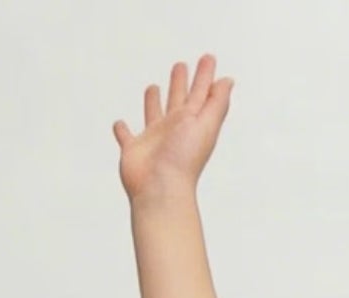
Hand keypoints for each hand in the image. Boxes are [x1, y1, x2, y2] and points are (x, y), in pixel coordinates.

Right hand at [112, 54, 234, 202]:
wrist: (160, 187)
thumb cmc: (183, 158)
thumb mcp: (206, 124)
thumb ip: (217, 103)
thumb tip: (228, 81)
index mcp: (191, 122)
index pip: (200, 93)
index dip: (205, 76)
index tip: (208, 59)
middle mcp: (173, 129)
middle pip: (177, 100)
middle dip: (180, 83)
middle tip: (180, 66)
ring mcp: (154, 140)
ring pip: (153, 115)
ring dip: (153, 102)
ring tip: (153, 88)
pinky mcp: (134, 150)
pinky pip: (126, 137)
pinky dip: (122, 130)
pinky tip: (120, 124)